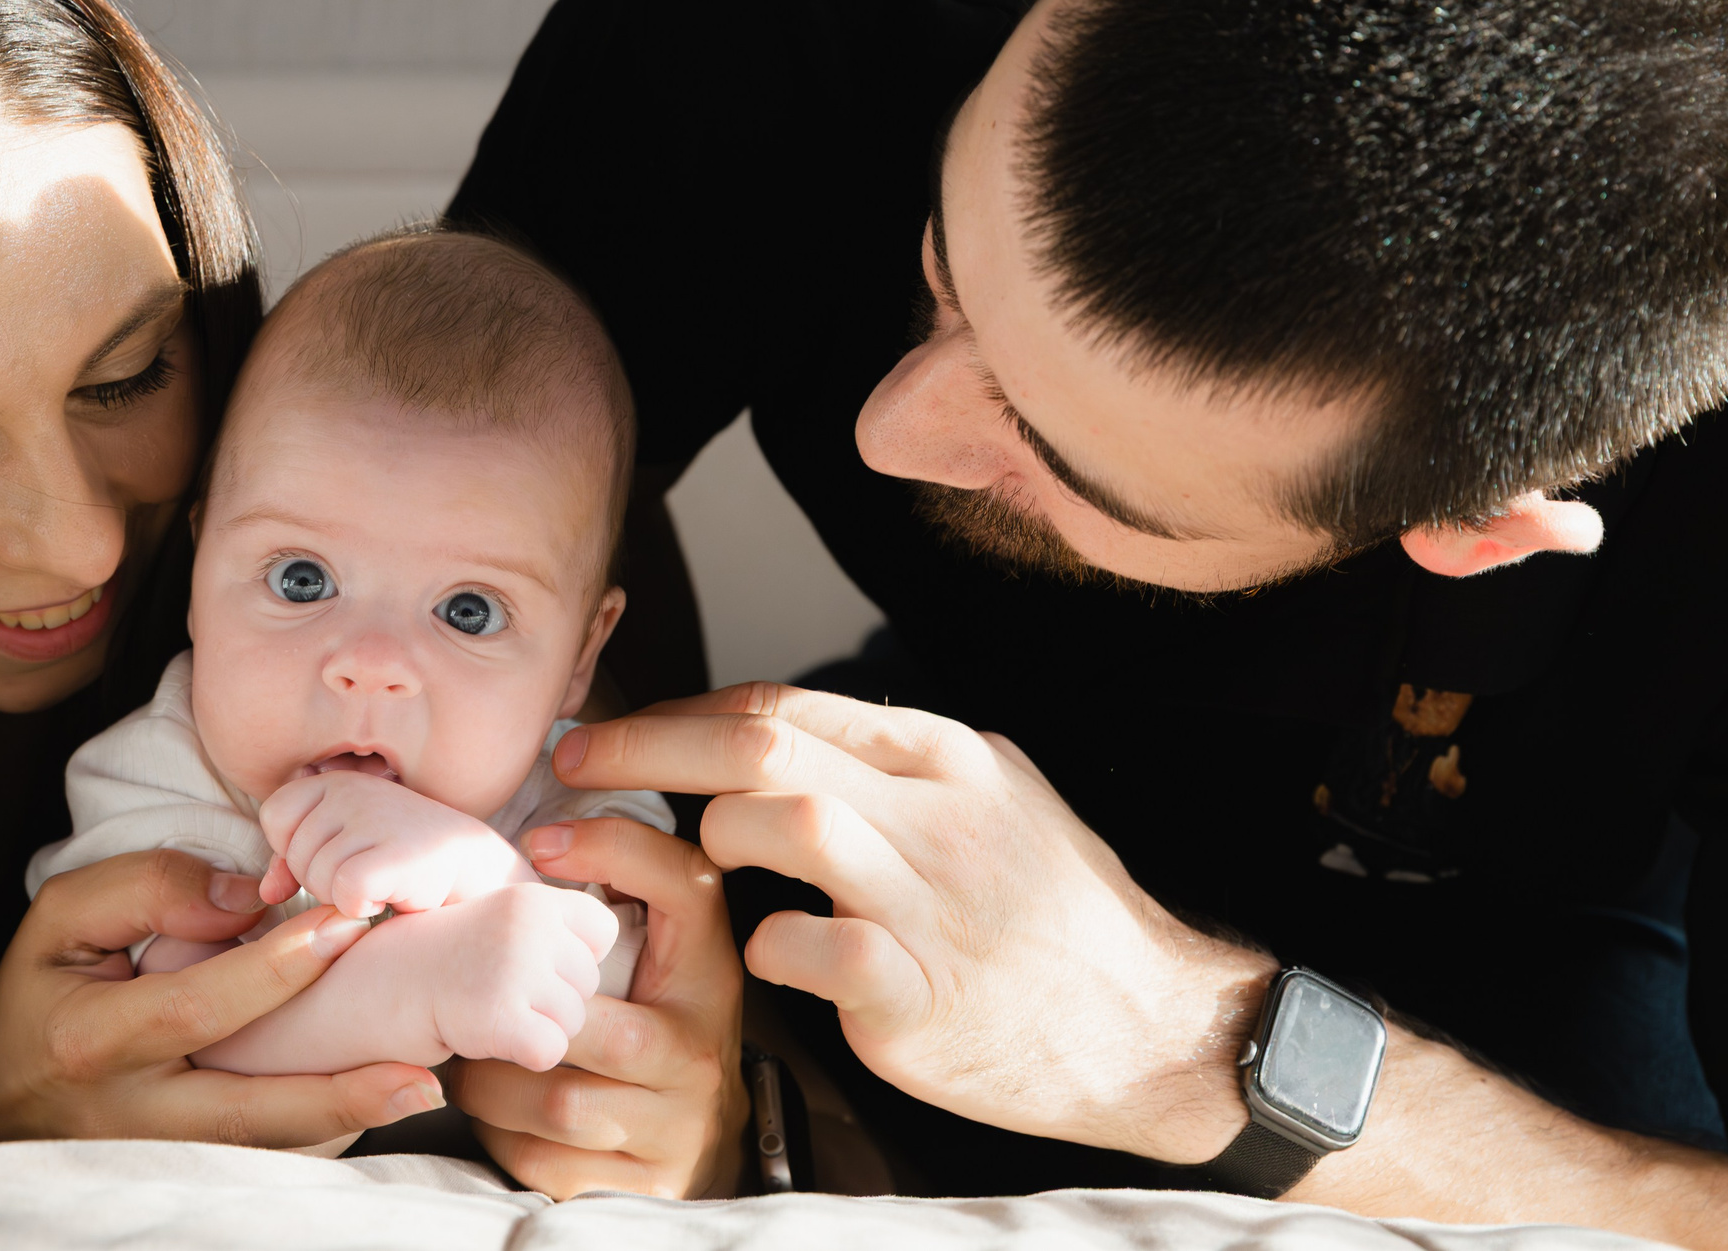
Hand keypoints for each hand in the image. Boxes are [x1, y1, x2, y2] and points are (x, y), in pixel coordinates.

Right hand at [0, 848, 446, 1148]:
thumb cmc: (42, 987)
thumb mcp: (64, 917)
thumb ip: (149, 890)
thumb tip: (246, 896)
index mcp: (93, 1039)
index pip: (197, 1006)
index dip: (274, 969)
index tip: (346, 925)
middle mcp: (132, 1114)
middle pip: (247, 1115)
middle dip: (338, 1094)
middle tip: (418, 1070)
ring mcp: (162, 1156)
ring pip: (267, 1151)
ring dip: (346, 1122)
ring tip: (419, 1084)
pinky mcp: (188, 1173)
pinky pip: (266, 1158)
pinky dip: (324, 1132)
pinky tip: (377, 1097)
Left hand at [257, 771, 532, 916]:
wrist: (476, 871)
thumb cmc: (404, 861)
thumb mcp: (345, 850)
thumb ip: (299, 863)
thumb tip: (267, 894)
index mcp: (335, 779)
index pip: (274, 815)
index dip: (295, 848)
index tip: (337, 856)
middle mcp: (351, 789)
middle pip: (296, 855)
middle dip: (324, 881)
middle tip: (371, 873)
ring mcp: (373, 817)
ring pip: (318, 879)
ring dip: (346, 898)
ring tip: (386, 882)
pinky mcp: (393, 854)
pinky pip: (344, 895)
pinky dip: (363, 908)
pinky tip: (392, 896)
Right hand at [405, 882, 616, 1072]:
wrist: (369, 987)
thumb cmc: (443, 962)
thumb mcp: (504, 925)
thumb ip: (557, 932)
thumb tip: (622, 961)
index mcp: (534, 896)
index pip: (602, 932)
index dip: (569, 957)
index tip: (523, 962)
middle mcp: (531, 923)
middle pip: (589, 985)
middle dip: (550, 1000)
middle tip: (494, 990)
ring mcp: (516, 967)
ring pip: (573, 1024)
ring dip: (534, 1030)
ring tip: (485, 1010)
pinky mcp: (501, 1015)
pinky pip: (548, 1053)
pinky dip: (519, 1057)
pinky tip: (482, 1034)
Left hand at [453, 817, 748, 1199]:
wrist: (707, 1130)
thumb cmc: (662, 1016)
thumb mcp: (667, 948)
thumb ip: (627, 885)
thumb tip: (543, 843)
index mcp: (706, 976)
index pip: (684, 890)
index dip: (615, 852)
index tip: (541, 845)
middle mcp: (698, 1055)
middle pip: (594, 1030)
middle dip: (515, 1019)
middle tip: (465, 1004)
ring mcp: (673, 1128)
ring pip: (559, 1105)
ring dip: (492, 1083)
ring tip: (465, 1058)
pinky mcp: (641, 1186)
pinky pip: (548, 1162)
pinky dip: (501, 1134)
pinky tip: (491, 1109)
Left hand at [550, 684, 1272, 1163]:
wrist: (1152, 1022)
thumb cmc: (1057, 913)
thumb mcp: (994, 798)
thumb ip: (893, 766)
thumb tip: (783, 737)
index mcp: (941, 756)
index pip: (781, 705)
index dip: (678, 714)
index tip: (613, 732)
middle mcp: (934, 812)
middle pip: (762, 746)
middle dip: (649, 749)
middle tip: (575, 767)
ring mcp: (931, 900)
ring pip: (789, 822)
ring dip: (714, 837)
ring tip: (683, 868)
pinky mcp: (921, 993)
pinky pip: (817, 949)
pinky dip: (772, 946)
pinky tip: (763, 956)